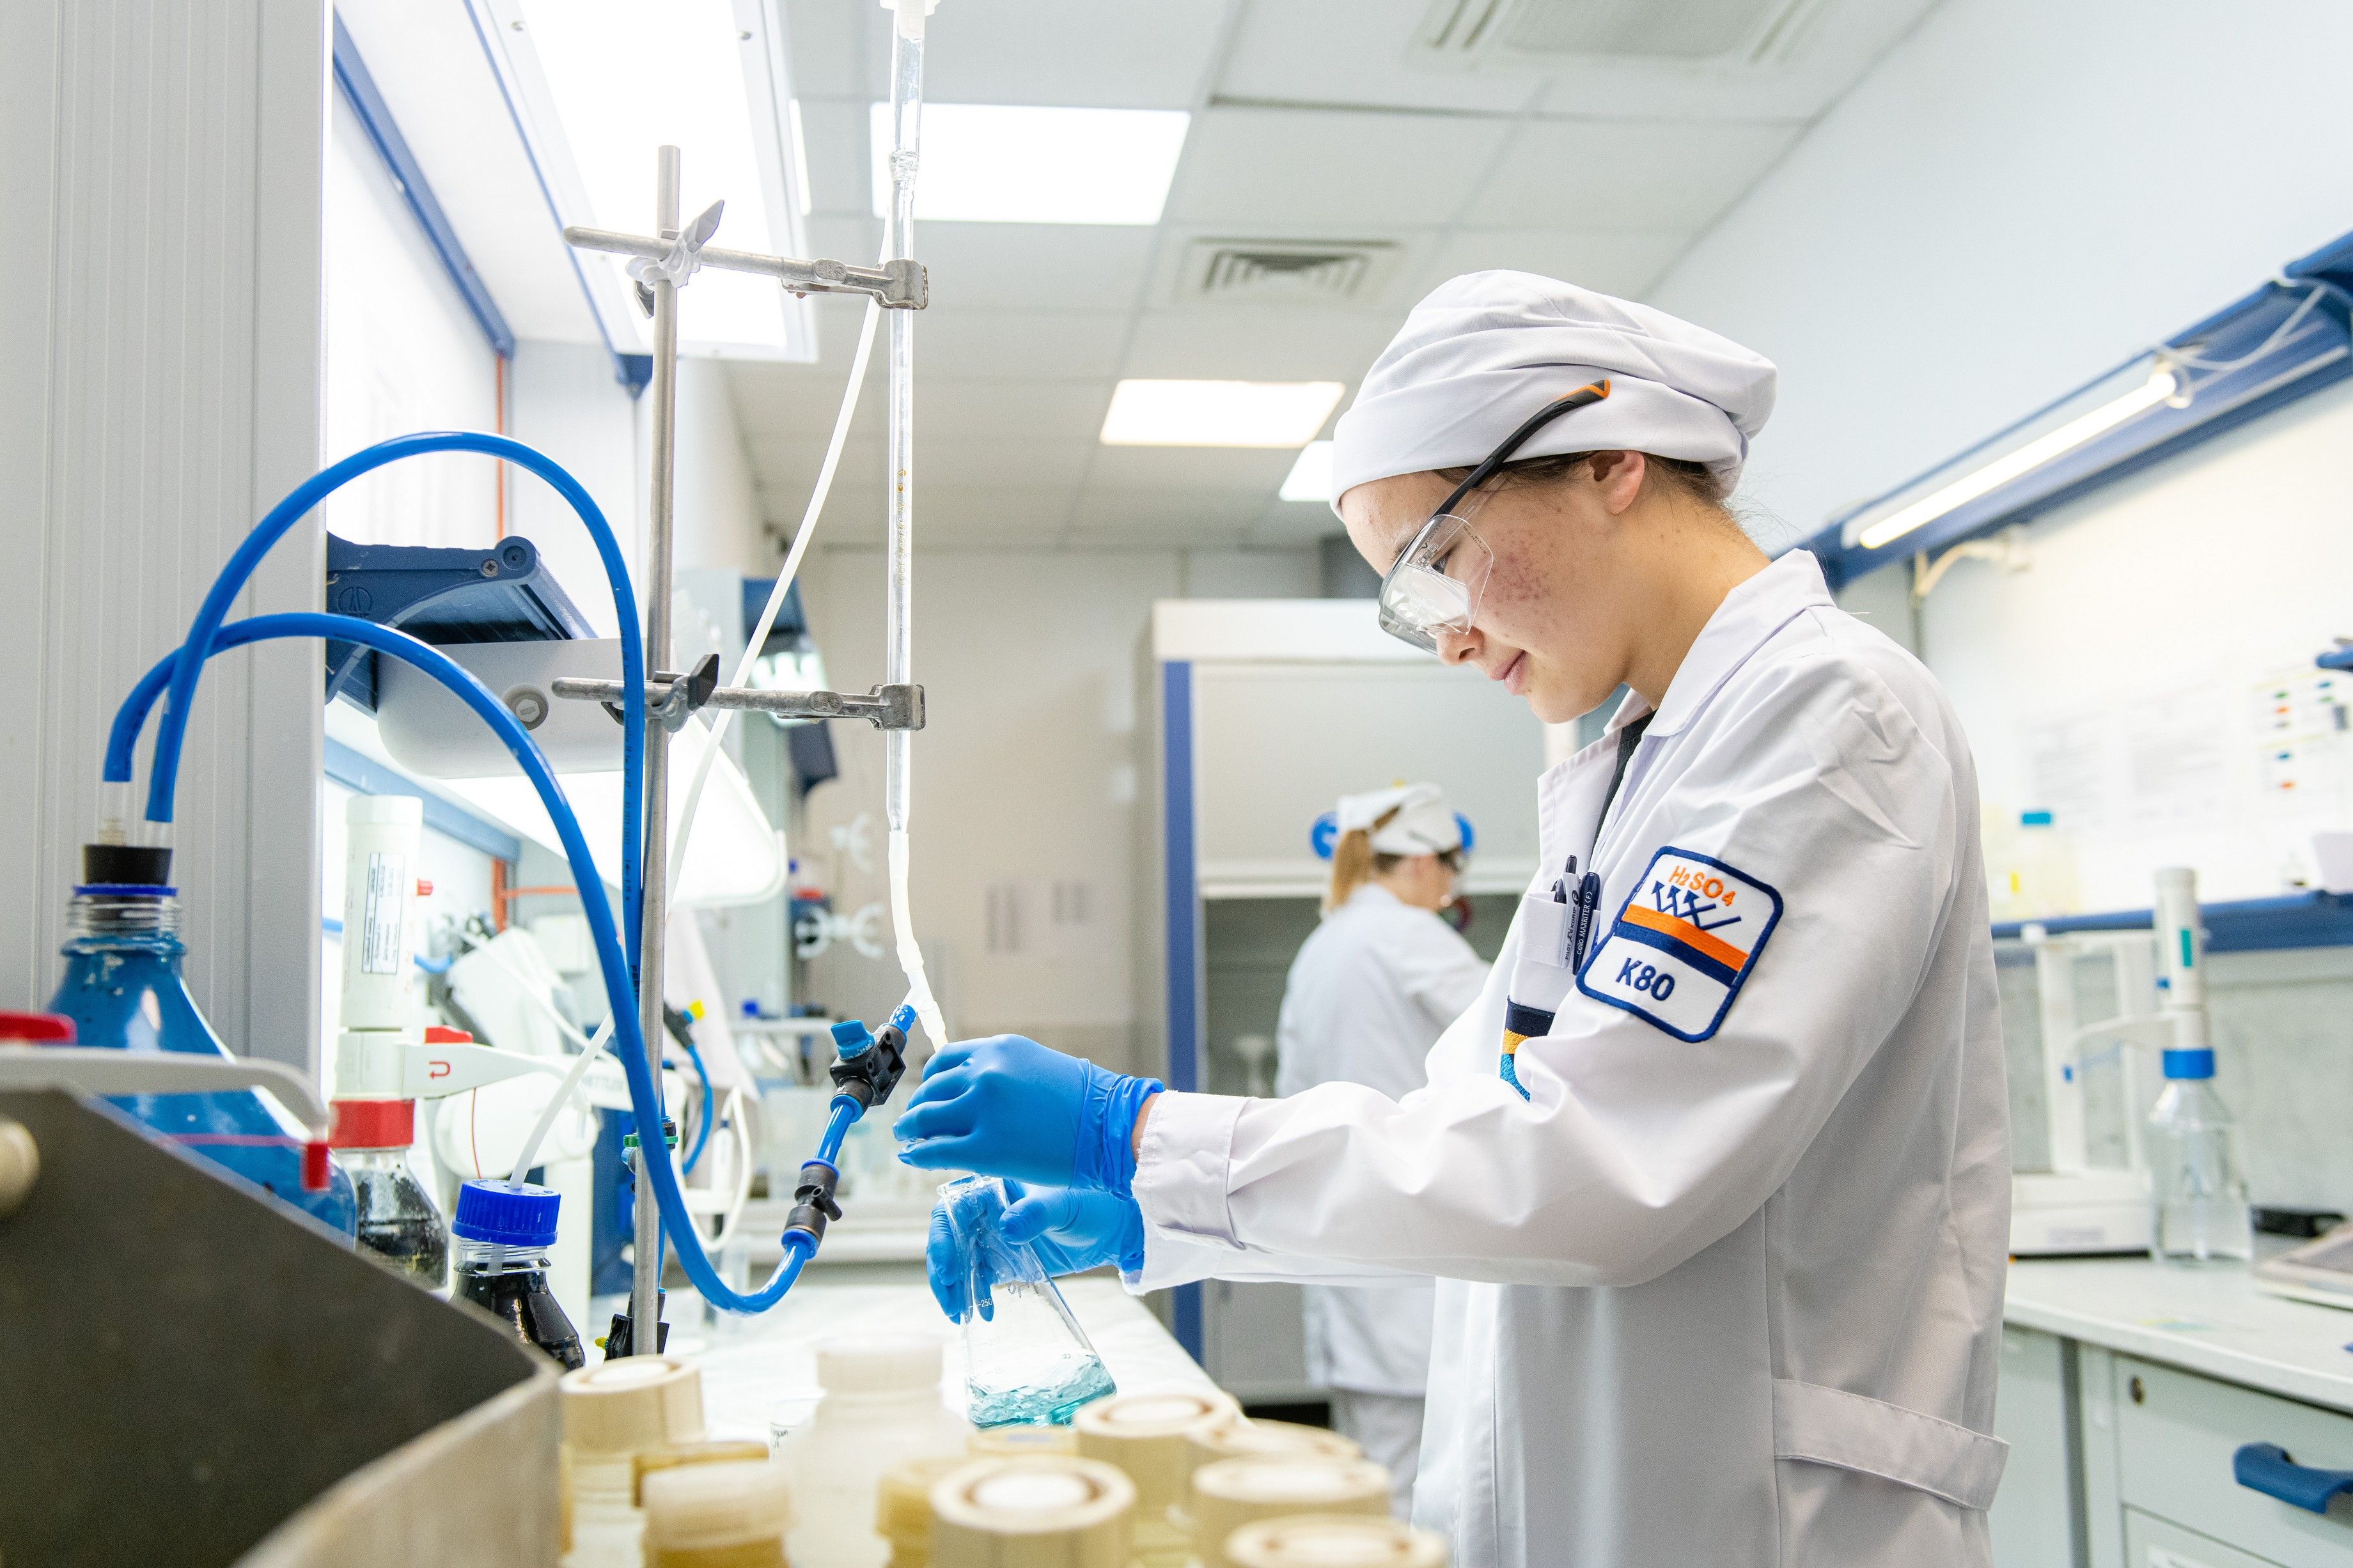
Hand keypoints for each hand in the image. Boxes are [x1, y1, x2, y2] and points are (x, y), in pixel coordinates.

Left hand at [895, 1035, 1160, 1195]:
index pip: (946, 1060)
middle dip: (918, 1105)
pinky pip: (936, 1150)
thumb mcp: (1038, 1067)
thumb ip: (1002, 1072)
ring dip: (910, 1127)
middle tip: (912, 1120)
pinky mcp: (985, 1148)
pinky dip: (918, 1153)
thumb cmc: (1085, 1101)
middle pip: (931, 1088)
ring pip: (926, 1117)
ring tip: (907, 1137)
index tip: (927, 1091)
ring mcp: (983, 1110)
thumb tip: (973, 1086)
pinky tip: (912, 1156)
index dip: (931, 1079)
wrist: (1112, 1128)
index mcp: (999, 1050)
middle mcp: (985, 1073)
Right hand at [925, 1180, 1144, 1322]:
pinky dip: (973, 1295)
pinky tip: (982, 1313)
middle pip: (949, 1236)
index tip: (950, 1266)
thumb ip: (1036, 1213)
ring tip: (958, 1313)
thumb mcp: (1065, 1204)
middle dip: (942, 1266)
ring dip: (953, 1287)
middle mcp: (988, 1210)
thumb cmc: (1092, 1202)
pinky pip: (978, 1277)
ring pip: (958, 1260)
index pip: (953, 1207)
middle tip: (949, 1295)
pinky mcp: (1005, 1260)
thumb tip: (1007, 1228)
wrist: (1113, 1228)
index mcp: (994, 1185)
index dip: (943, 1235)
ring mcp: (994, 1236)